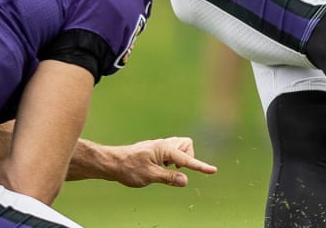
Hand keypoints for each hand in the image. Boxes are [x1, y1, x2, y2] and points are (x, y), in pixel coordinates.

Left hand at [97, 136, 217, 187]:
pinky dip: (172, 160)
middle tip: (174, 170)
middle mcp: (164, 144)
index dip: (200, 166)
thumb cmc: (129, 168)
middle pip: (187, 145)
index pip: (187, 159)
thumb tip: (185, 180)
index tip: (213, 171)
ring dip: (179, 158)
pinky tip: (160, 168)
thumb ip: (169, 178)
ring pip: (180, 147)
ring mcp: (160, 146)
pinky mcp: (156, 150)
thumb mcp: (149, 176)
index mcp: (164, 149)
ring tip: (165, 169)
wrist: (112, 162)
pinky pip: (172, 151)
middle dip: (188, 157)